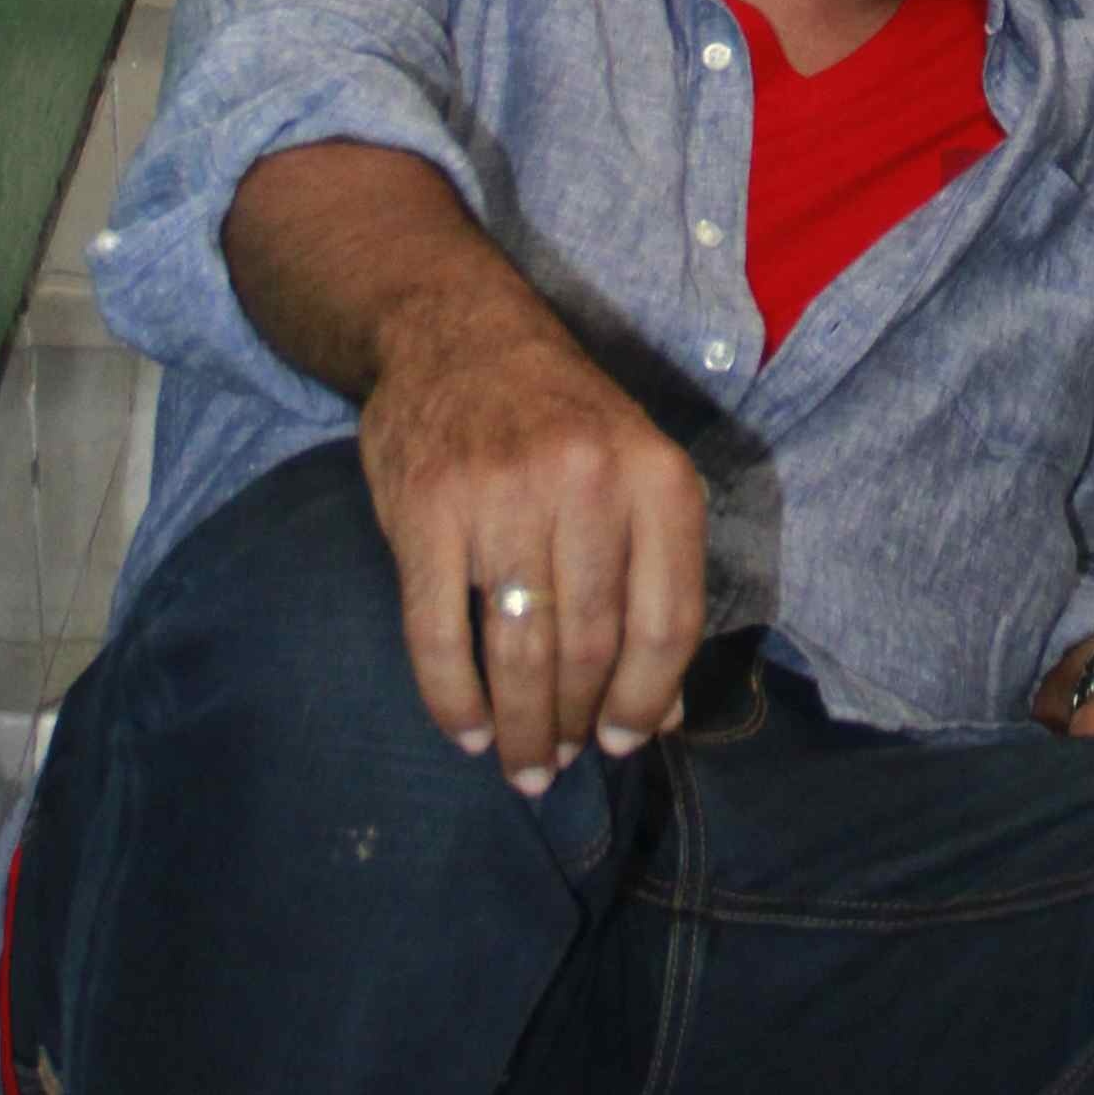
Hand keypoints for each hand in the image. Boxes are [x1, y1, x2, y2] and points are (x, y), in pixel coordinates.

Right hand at [359, 287, 706, 789]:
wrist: (453, 329)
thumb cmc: (560, 419)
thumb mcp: (633, 476)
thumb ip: (655, 584)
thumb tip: (662, 714)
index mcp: (656, 476)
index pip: (667, 620)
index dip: (647, 698)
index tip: (623, 741)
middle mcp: (587, 482)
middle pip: (592, 645)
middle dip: (576, 724)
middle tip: (559, 763)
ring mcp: (501, 495)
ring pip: (521, 650)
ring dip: (523, 727)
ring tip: (523, 764)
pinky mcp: (426, 510)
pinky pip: (438, 632)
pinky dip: (453, 699)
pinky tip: (467, 731)